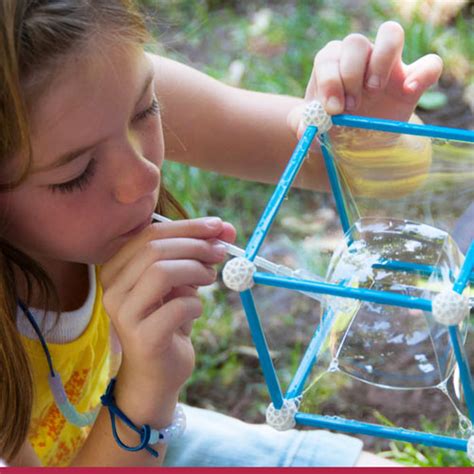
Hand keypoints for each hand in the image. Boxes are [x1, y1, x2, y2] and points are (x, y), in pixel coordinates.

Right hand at [100, 217, 234, 403]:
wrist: (157, 373)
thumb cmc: (168, 321)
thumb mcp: (181, 282)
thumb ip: (196, 255)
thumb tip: (225, 230)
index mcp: (118, 268)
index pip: (150, 234)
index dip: (188, 226)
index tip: (218, 226)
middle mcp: (113, 288)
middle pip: (155, 249)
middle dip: (195, 245)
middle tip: (220, 251)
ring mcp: (124, 314)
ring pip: (161, 272)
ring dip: (195, 269)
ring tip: (210, 278)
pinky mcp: (142, 338)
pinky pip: (177, 307)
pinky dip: (196, 304)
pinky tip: (196, 311)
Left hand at [289, 21, 442, 135]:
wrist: (358, 142)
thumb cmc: (334, 128)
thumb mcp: (314, 130)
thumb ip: (302, 127)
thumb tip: (302, 128)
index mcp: (332, 64)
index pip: (329, 57)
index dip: (330, 80)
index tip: (333, 109)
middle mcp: (359, 57)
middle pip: (355, 42)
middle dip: (350, 74)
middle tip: (351, 106)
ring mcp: (387, 64)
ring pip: (390, 34)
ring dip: (380, 61)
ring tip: (373, 91)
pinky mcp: (412, 79)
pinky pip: (429, 63)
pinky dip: (423, 73)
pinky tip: (408, 91)